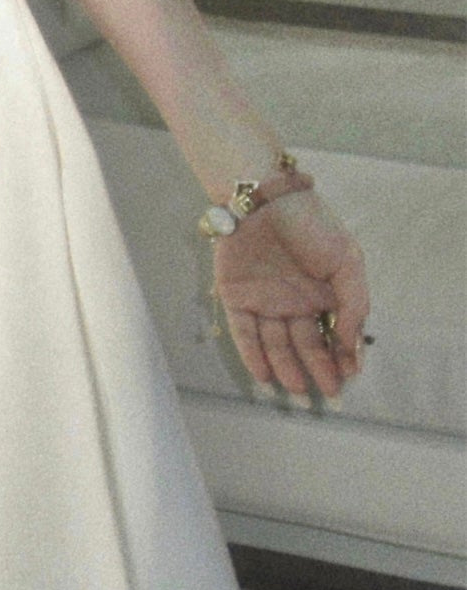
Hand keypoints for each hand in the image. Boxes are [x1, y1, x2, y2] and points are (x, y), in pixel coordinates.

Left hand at [210, 187, 369, 399]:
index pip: (333, 335)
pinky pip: (244, 332)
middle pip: (305, 344)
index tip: (348, 376)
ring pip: (275, 343)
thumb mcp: (347, 261)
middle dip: (317, 368)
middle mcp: (294, 303)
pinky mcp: (235, 297)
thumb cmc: (311, 224)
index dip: (341, 356)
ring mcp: (264, 301)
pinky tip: (265, 376)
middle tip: (327, 392)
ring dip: (286, 367)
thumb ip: (354, 303)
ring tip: (297, 388)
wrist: (266, 197)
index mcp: (322, 295)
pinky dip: (252, 355)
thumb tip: (353, 346)